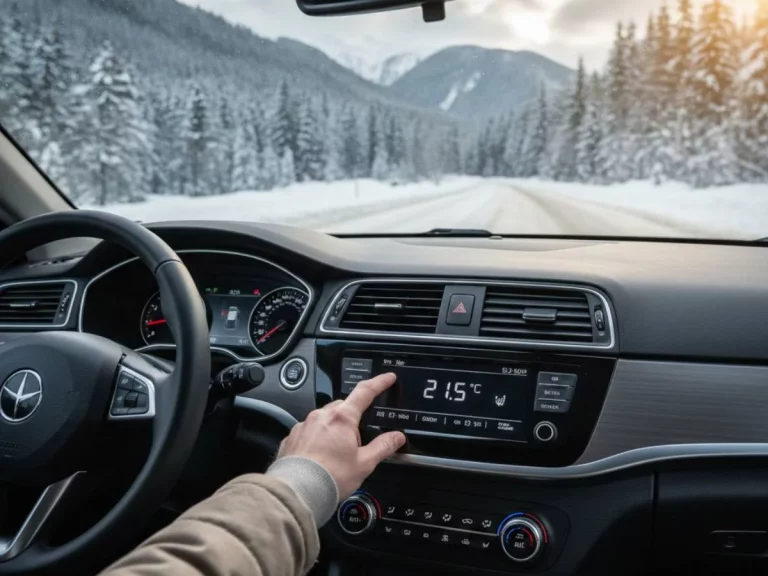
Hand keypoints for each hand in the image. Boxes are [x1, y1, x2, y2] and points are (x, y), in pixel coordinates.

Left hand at [276, 373, 405, 498]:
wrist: (297, 492)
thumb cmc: (330, 478)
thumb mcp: (364, 464)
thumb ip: (382, 447)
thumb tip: (397, 437)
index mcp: (342, 418)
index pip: (365, 392)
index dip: (379, 383)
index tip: (387, 378)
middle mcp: (321, 416)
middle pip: (343, 407)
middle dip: (352, 418)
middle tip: (356, 442)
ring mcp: (304, 425)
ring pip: (324, 418)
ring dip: (333, 429)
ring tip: (335, 455)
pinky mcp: (292, 437)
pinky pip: (308, 431)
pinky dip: (316, 439)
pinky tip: (319, 458)